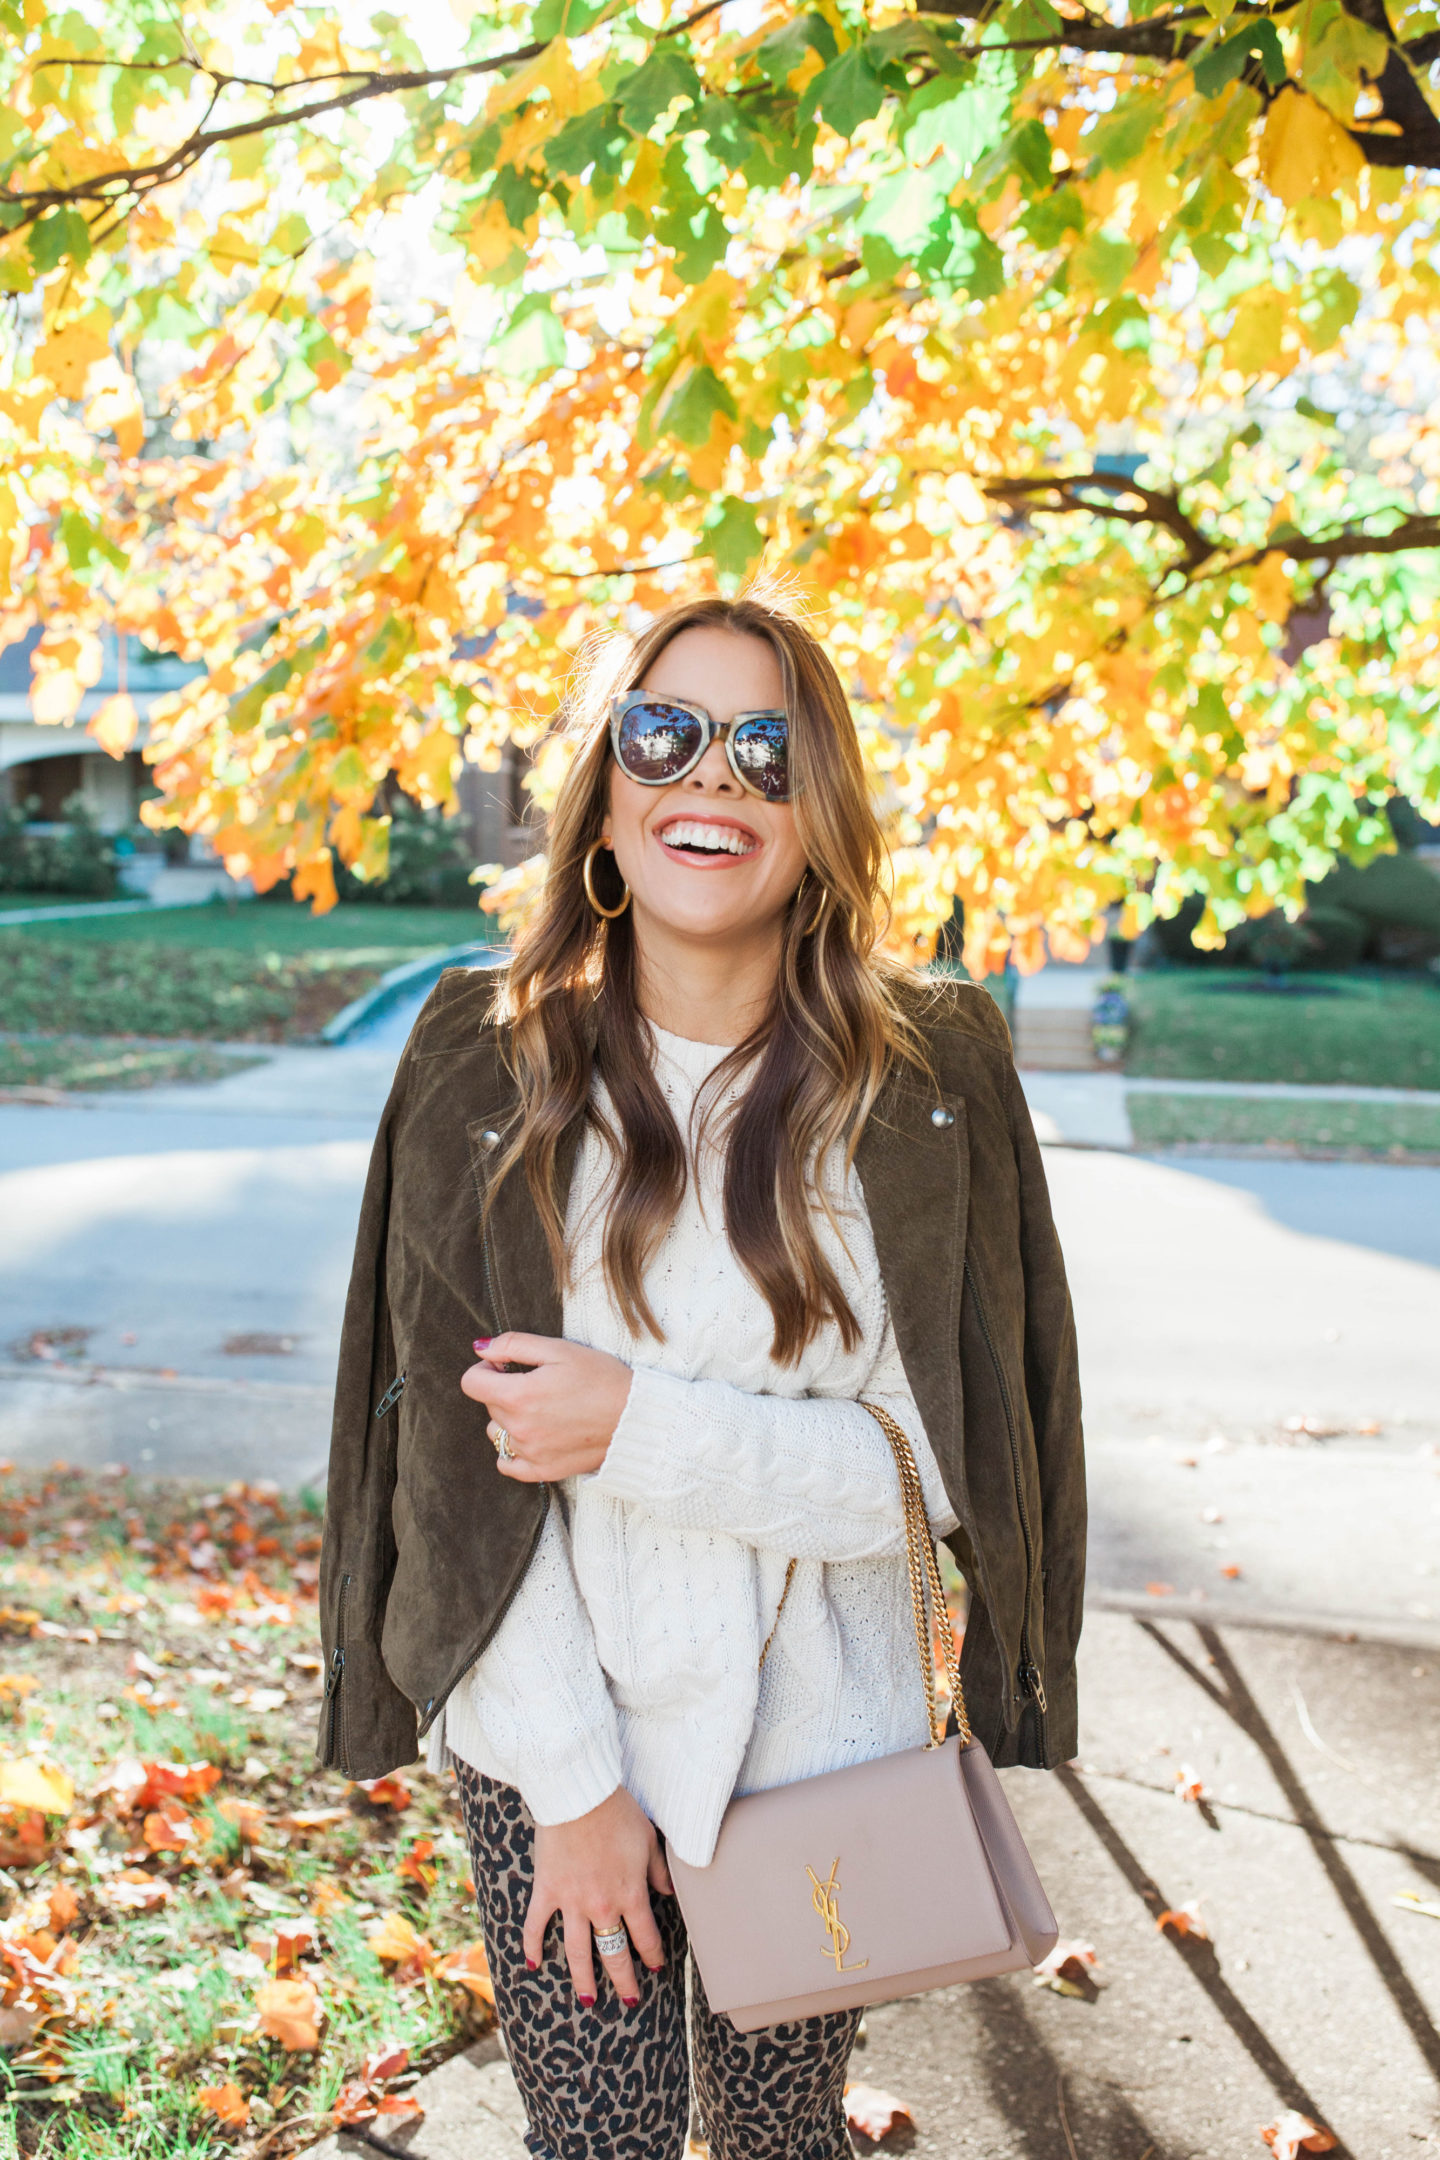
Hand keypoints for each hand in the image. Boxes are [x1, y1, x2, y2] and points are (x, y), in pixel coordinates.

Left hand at [460, 1332, 631, 1481]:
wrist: (636, 1418)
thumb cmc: (601, 1378)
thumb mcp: (559, 1349)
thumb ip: (513, 1344)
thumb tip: (480, 1347)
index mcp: (519, 1396)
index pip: (471, 1383)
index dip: (485, 1369)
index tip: (505, 1366)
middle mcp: (519, 1428)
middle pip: (488, 1405)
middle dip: (503, 1390)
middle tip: (536, 1383)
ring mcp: (529, 1453)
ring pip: (496, 1432)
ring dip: (508, 1419)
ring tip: (541, 1409)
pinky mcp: (542, 1471)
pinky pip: (507, 1463)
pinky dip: (513, 1450)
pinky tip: (533, 1436)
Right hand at [523, 1785, 672, 2007]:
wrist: (580, 1794)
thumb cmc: (618, 1812)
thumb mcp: (648, 1840)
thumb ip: (659, 1871)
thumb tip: (669, 1892)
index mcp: (631, 1894)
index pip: (645, 1937)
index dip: (652, 1955)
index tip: (656, 1967)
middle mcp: (602, 1906)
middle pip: (614, 1953)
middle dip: (623, 1980)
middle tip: (629, 2000)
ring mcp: (571, 1902)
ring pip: (577, 1952)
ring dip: (583, 1979)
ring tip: (588, 2000)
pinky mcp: (547, 1890)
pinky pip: (536, 1925)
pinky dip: (532, 1946)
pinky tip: (533, 1965)